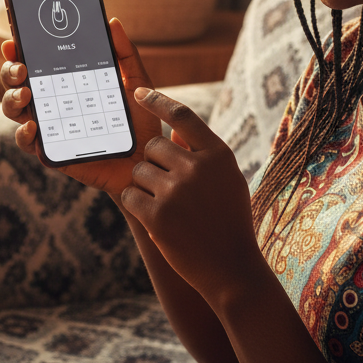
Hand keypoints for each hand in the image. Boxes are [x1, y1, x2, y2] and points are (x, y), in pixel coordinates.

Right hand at [0, 18, 161, 198]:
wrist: (148, 160)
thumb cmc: (138, 120)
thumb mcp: (135, 81)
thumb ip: (125, 53)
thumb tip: (112, 22)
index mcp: (65, 80)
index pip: (35, 60)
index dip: (18, 48)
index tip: (13, 40)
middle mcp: (50, 101)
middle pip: (15, 82)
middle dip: (10, 70)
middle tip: (22, 68)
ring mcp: (48, 125)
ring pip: (13, 108)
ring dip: (12, 98)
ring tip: (26, 94)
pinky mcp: (50, 151)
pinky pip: (26, 143)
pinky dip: (24, 133)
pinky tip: (34, 126)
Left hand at [121, 89, 262, 303]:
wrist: (232, 270)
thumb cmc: (229, 221)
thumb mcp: (227, 180)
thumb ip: (203, 153)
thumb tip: (172, 129)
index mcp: (218, 154)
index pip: (182, 115)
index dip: (157, 100)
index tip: (137, 93)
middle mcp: (198, 167)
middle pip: (154, 145)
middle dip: (154, 164)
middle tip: (168, 187)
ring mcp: (177, 191)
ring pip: (139, 171)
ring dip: (145, 186)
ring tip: (167, 207)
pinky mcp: (158, 215)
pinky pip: (130, 195)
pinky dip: (136, 205)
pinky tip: (155, 219)